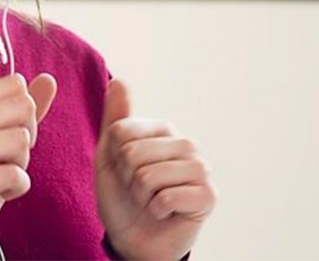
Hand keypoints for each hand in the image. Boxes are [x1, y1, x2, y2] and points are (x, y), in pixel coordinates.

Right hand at [0, 72, 56, 260]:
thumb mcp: (2, 139)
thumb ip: (24, 108)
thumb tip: (48, 79)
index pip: (14, 87)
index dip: (24, 113)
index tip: (7, 135)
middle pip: (22, 110)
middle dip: (26, 139)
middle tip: (6, 158)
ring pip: (20, 141)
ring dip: (21, 165)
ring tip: (0, 175)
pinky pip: (15, 174)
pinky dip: (18, 186)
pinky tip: (1, 191)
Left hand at [94, 79, 216, 260]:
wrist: (134, 239)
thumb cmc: (122, 196)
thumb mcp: (109, 154)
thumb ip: (115, 118)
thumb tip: (120, 80)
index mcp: (163, 129)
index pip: (120, 131)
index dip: (113, 158)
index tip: (124, 170)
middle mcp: (186, 144)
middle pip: (133, 153)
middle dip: (127, 178)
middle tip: (138, 190)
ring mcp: (201, 169)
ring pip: (148, 175)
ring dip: (141, 196)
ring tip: (151, 201)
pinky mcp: (209, 196)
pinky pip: (166, 198)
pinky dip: (156, 211)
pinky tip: (165, 213)